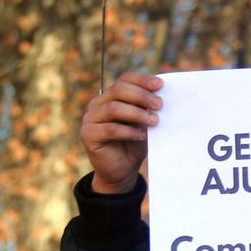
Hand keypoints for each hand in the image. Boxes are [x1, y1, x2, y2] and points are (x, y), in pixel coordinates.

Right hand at [81, 72, 163, 193]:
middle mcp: (98, 103)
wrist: (121, 171)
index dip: (142, 80)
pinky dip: (128, 131)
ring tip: (154, 121)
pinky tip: (141, 135)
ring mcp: (90, 118)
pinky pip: (109, 129)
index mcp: (111, 96)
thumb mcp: (144, 123)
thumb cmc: (134, 144)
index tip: (160, 85)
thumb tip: (162, 97)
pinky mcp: (88, 135)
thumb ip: (148, 110)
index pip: (124, 79)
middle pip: (118, 90)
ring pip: (113, 108)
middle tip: (159, 104)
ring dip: (136, 113)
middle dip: (141, 96)